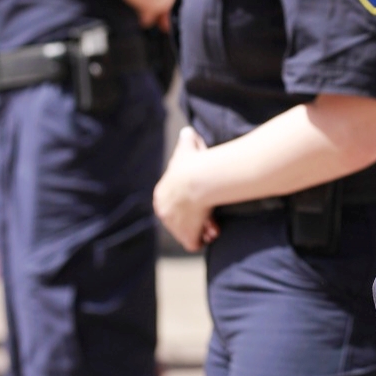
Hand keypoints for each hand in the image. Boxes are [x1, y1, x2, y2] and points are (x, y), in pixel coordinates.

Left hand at [153, 125, 218, 252]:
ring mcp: (173, 226)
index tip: (204, 200)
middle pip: (180, 220)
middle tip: (211, 216)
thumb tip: (188, 132)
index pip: (174, 204)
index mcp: (161, 195)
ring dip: (202, 230)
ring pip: (188, 233)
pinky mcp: (186, 236)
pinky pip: (193, 243)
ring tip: (214, 226)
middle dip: (197, 219)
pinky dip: (203, 239)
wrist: (199, 179)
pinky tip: (214, 232)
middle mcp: (164, 212)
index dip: (190, 203)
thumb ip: (187, 140)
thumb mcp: (188, 147)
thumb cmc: (195, 162)